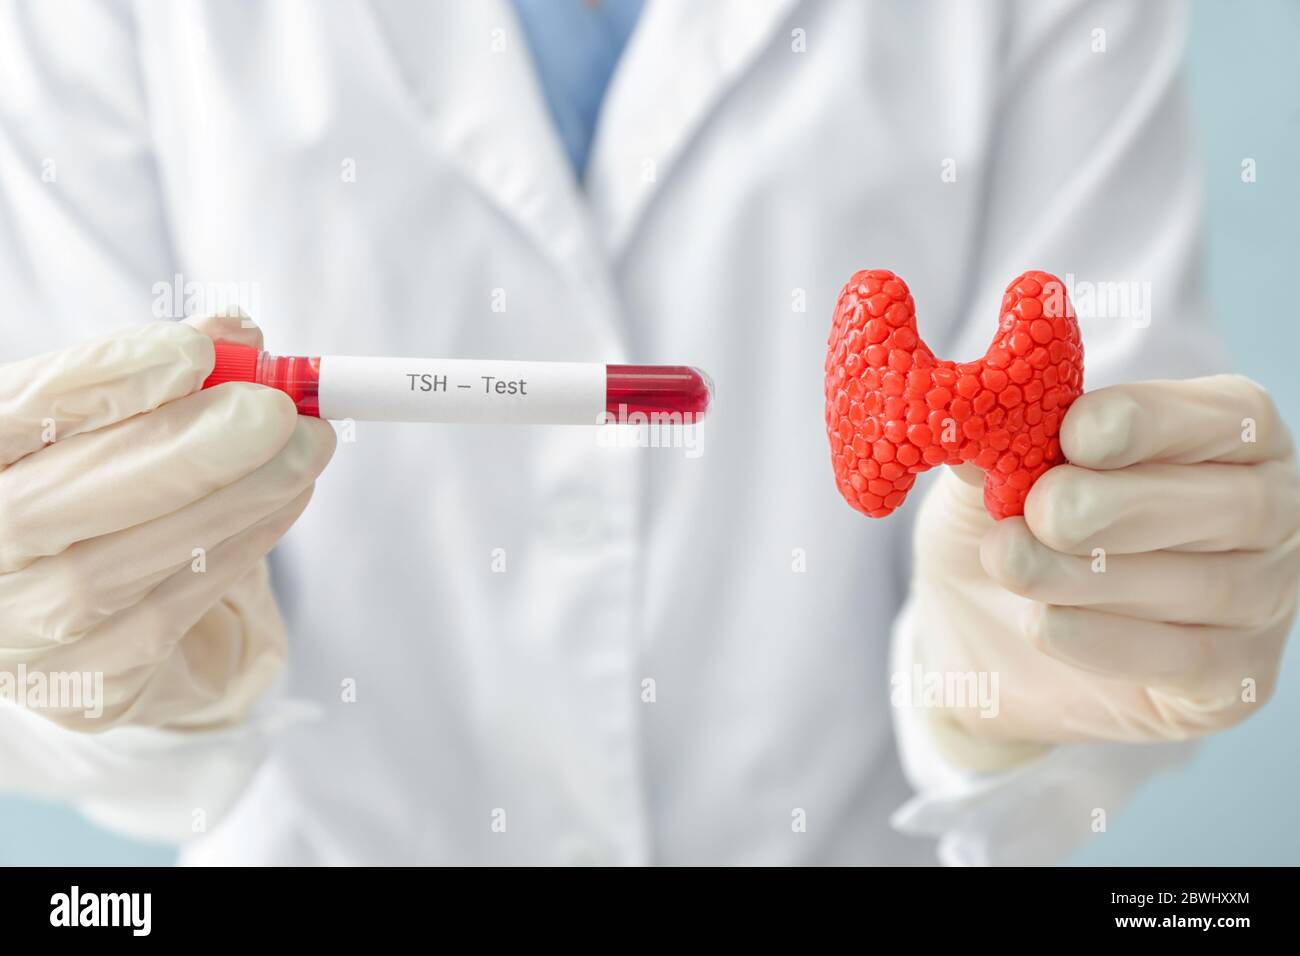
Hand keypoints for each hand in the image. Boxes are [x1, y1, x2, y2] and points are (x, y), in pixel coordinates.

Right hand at [0, 315, 334, 730]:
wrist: (103, 607)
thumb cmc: (106, 485)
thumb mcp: (125, 419)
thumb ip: (169, 375)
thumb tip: (240, 336)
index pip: (5, 421)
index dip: (93, 384)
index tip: (192, 353)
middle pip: (40, 510)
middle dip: (175, 453)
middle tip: (276, 411)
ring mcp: (13, 637)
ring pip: (111, 573)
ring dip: (228, 503)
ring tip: (305, 449)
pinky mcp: (84, 690)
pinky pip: (165, 616)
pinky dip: (237, 549)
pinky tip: (286, 499)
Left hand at [910, 375, 1298, 763]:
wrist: (983, 639)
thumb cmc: (1012, 528)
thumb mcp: (990, 478)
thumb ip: (1002, 444)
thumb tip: (991, 420)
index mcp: (1229, 437)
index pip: (1232, 415)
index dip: (1156, 420)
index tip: (1074, 433)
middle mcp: (1269, 514)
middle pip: (1235, 503)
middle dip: (1123, 505)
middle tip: (1041, 511)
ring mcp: (1263, 602)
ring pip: (1207, 586)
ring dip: (1094, 575)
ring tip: (1010, 562)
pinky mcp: (1234, 681)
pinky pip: (1186, 661)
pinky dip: (1105, 641)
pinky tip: (1041, 622)